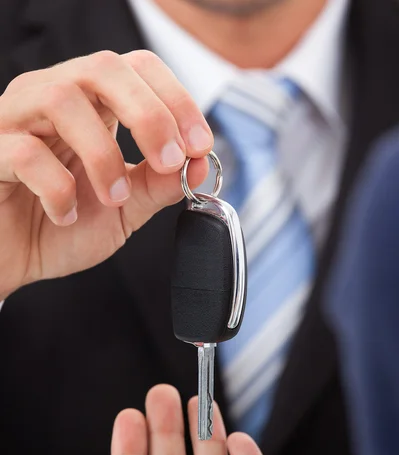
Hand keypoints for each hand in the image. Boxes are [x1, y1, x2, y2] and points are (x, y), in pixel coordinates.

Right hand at [0, 51, 211, 299]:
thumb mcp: (123, 209)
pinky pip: (25, 153)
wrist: (12, 261)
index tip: (200, 145)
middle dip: (148, 115)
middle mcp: (51, 99)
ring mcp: (16, 120)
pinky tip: (64, 214)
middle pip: (103, 69)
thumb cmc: (59, 227)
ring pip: (62, 100)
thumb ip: (157, 186)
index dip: (175, 100)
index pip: (137, 70)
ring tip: (114, 198)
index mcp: (90, 106)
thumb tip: (200, 165)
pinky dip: (57, 189)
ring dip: (102, 154)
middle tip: (168, 161)